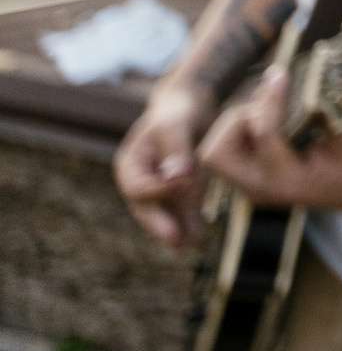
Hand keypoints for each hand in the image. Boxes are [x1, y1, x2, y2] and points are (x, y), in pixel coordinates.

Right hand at [115, 85, 213, 248]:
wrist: (190, 107)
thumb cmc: (179, 110)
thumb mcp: (176, 123)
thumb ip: (176, 149)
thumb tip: (177, 177)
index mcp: (130, 163)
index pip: (137, 186)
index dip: (157, 191)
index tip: (183, 187)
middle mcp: (140, 179)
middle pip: (146, 207)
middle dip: (161, 224)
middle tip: (177, 240)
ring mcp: (157, 188)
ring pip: (165, 213)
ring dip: (179, 228)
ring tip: (195, 243)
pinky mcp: (176, 191)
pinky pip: (180, 209)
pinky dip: (190, 220)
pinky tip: (202, 235)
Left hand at [197, 65, 341, 212]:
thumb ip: (336, 115)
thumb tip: (316, 81)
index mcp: (288, 180)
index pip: (262, 135)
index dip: (270, 100)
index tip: (281, 74)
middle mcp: (260, 188)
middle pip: (216, 152)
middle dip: (238, 119)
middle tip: (268, 103)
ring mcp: (251, 184)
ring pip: (216, 148)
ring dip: (238, 122)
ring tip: (271, 106)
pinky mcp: (248, 175)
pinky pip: (227, 147)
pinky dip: (242, 126)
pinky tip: (271, 115)